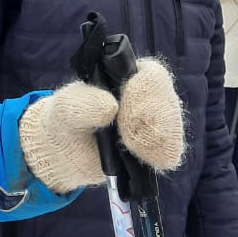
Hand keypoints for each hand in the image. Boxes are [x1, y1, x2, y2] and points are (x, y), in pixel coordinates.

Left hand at [19, 60, 184, 193]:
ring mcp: (155, 123)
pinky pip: (170, 150)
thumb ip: (82, 103)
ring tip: (134, 150)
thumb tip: (110, 106)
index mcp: (127, 75)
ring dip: (159, 141)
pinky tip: (150, 161)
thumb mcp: (65, 108)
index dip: (145, 92)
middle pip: (168, 102)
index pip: (151, 75)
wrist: (65, 152)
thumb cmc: (66, 119)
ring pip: (172, 128)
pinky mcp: (155, 148)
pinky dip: (162, 155)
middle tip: (130, 137)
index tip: (124, 111)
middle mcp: (147, 96)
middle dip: (154, 121)